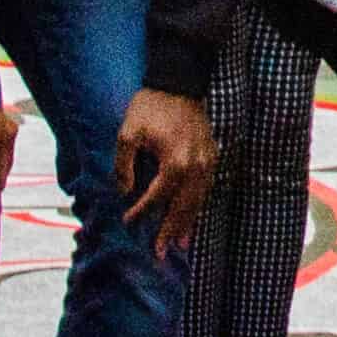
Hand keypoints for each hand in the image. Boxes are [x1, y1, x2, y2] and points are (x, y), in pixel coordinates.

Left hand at [115, 89, 215, 256]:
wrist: (180, 83)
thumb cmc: (150, 107)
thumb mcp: (127, 134)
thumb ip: (124, 166)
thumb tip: (124, 191)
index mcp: (175, 161)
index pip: (158, 196)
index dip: (141, 211)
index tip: (127, 221)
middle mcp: (197, 165)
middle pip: (184, 206)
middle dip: (171, 231)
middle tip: (161, 253)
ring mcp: (208, 160)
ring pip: (199, 199)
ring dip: (188, 222)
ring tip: (181, 244)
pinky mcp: (212, 154)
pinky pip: (206, 187)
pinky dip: (198, 204)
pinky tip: (191, 215)